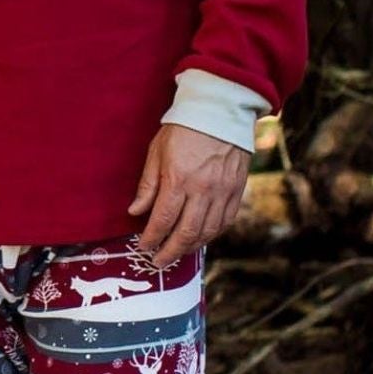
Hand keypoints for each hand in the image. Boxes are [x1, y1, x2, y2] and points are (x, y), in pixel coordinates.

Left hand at [129, 123, 249, 267]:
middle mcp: (203, 189)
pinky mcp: (237, 190)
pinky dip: (212, 234)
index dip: (152, 238)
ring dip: (191, 247)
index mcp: (179, 179)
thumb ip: (147, 185)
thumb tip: (135, 212)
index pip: (163, 220)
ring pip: (207, 231)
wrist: (220, 111)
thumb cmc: (183, 129)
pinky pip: (225, 221)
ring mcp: (223, 192)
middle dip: (170, 252)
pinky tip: (201, 239)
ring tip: (177, 253)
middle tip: (158, 262)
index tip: (143, 247)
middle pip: (186, 233)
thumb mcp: (156, 152)